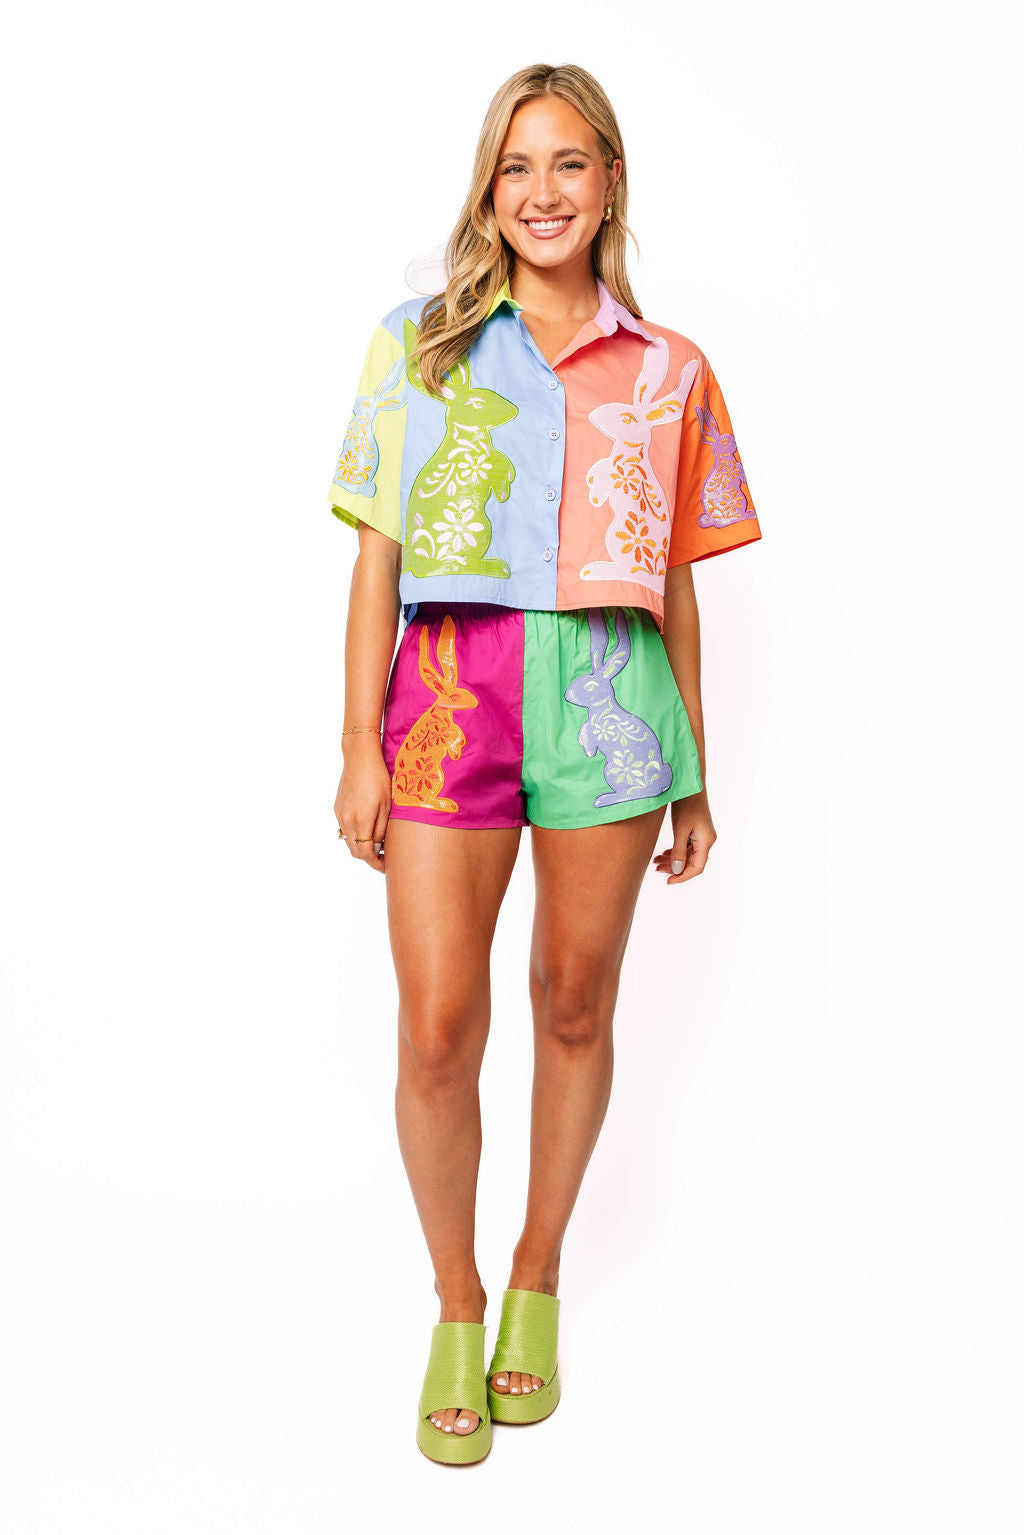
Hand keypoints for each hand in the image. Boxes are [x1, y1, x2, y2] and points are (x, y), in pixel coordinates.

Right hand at [334, 739, 391, 874]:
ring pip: (348, 840)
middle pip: (355, 850)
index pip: (365, 853)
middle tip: (383, 858)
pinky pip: (344, 829)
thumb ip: (381, 828)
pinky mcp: (337, 808)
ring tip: (377, 844)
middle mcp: (347, 820)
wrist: (359, 757)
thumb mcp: (386, 804)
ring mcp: (340, 814)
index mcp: (361, 820)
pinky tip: (366, 829)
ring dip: (361, 846)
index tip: (385, 866)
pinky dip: (354, 835)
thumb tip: (378, 846)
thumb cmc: (378, 778)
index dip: (375, 863)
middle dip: (368, 858)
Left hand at [653, 789, 716, 885]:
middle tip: (656, 868)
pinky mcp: (696, 831)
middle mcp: (707, 840)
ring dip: (673, 860)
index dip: (682, 876)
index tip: (668, 881)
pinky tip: (664, 853)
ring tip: (656, 861)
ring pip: (688, 855)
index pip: (696, 868)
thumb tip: (677, 870)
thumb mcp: (680, 828)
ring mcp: (702, 836)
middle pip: (691, 862)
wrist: (690, 784)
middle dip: (674, 868)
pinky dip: (675, 851)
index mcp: (706, 841)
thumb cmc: (686, 803)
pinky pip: (687, 847)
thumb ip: (678, 850)